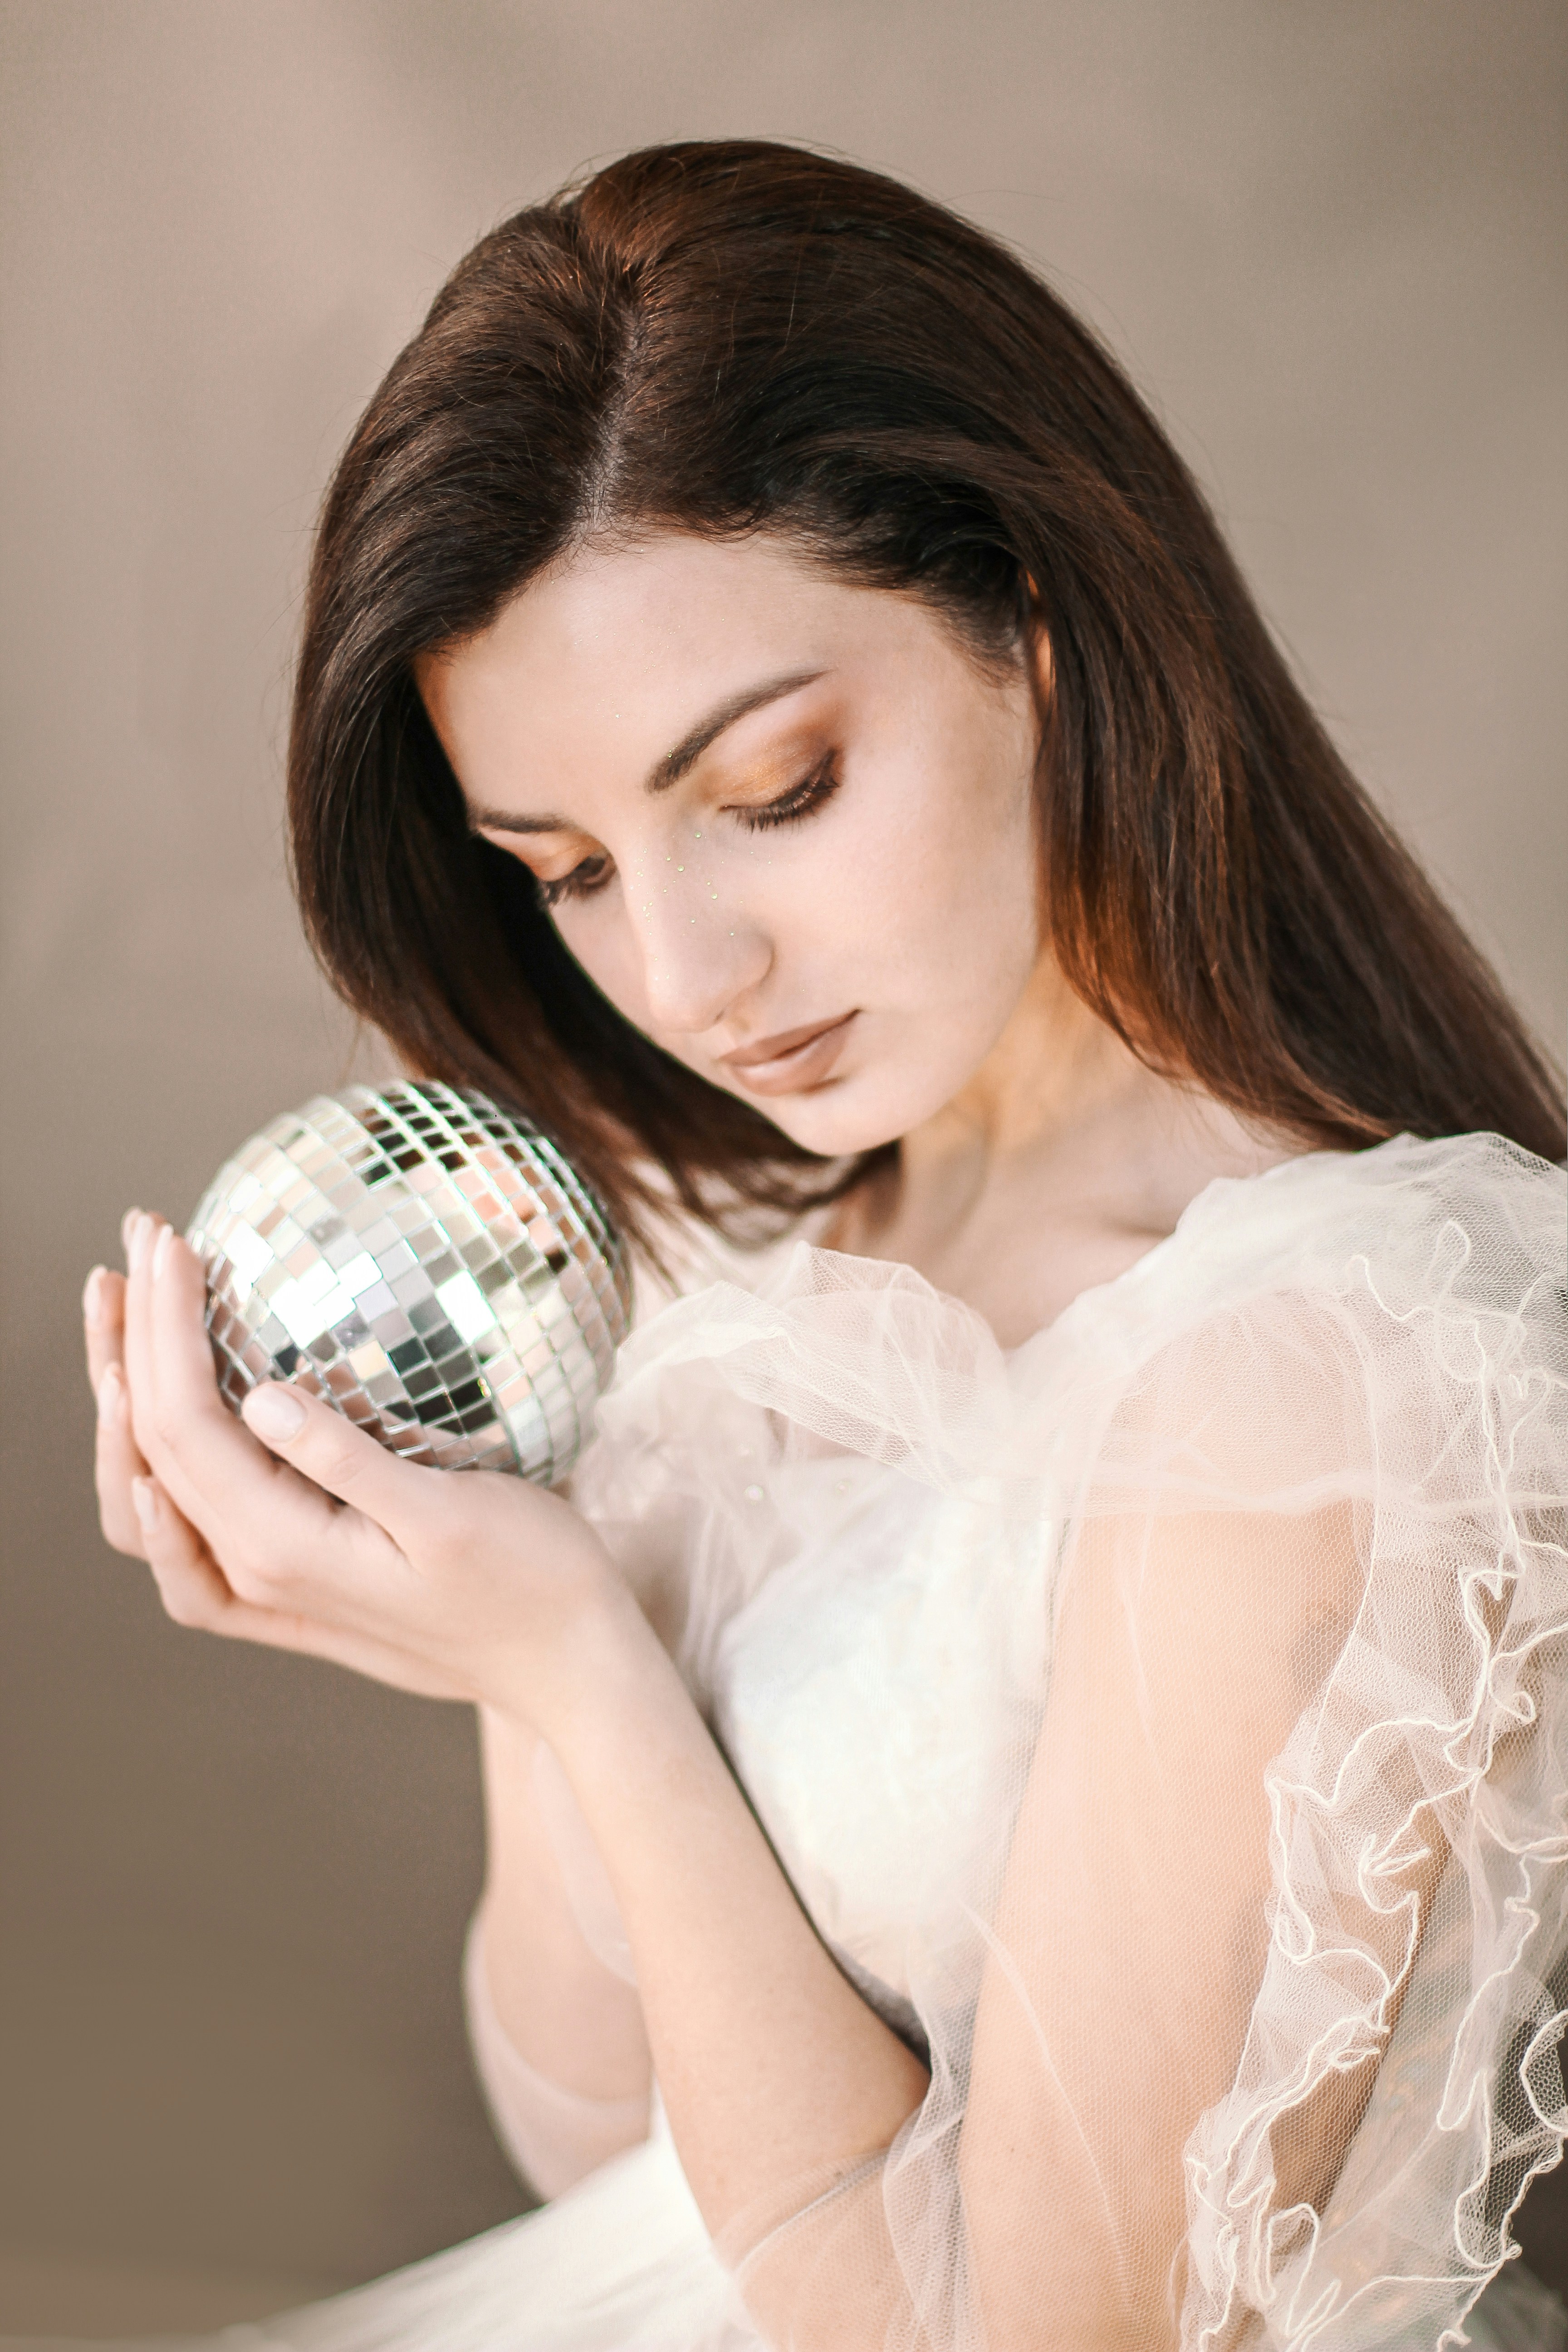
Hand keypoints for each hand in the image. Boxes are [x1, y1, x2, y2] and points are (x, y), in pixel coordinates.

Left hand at [83, 1211, 624, 1722]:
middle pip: (157, 1444)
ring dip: (128, 1399)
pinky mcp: (293, 1597)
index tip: (172, 1239)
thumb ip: (346, 1462)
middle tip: (140, 1236)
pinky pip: (188, 1553)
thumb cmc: (530, 1580)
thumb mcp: (450, 1514)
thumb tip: (258, 1399)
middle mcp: (257, 1574)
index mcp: (286, 1547)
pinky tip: (147, 1469)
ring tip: (120, 1315)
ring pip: (157, 1488)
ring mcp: (268, 1591)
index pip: (186, 1419)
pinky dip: (150, 1502)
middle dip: (136, 1332)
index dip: (166, 1323)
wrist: (565, 1665)